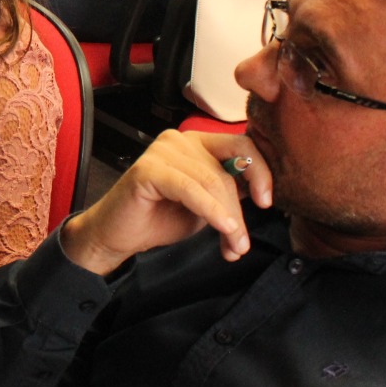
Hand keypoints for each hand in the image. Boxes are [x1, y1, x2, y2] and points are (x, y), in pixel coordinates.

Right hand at [60, 130, 271, 273]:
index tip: (266, 202)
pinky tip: (223, 228)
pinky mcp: (148, 170)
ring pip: (212, 182)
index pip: (241, 145)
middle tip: (242, 243)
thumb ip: (230, 192)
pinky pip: (190, 189)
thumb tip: (263, 193)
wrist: (118, 235)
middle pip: (226, 170)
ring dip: (228, 218)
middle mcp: (180, 140)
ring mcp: (162, 151)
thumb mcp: (206, 205)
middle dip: (240, 211)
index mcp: (196, 142)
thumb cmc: (158, 218)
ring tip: (233, 245)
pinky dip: (210, 210)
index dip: (260, 172)